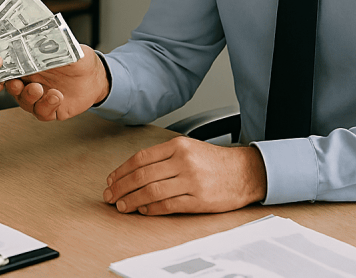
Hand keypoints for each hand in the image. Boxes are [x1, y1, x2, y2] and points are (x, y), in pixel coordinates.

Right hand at [3, 46, 107, 120]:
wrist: (95, 76)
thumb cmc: (79, 60)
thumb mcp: (68, 47)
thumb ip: (55, 44)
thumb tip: (44, 38)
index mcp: (31, 65)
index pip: (11, 69)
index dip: (5, 70)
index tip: (5, 68)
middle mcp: (32, 81)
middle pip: (14, 88)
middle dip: (13, 87)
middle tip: (17, 83)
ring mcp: (41, 97)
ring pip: (26, 102)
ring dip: (29, 97)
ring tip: (38, 89)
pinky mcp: (51, 109)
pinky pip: (43, 112)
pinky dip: (47, 106)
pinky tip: (56, 97)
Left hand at [103, 138, 266, 214]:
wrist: (244, 172)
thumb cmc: (214, 161)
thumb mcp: (188, 148)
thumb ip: (163, 157)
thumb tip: (134, 171)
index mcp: (178, 146)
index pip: (141, 158)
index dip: (122, 171)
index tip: (112, 180)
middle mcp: (183, 161)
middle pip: (142, 175)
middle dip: (122, 187)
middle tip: (111, 196)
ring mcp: (191, 181)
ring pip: (152, 191)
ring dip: (132, 200)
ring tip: (122, 205)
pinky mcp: (198, 200)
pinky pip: (168, 206)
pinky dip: (152, 209)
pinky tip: (143, 210)